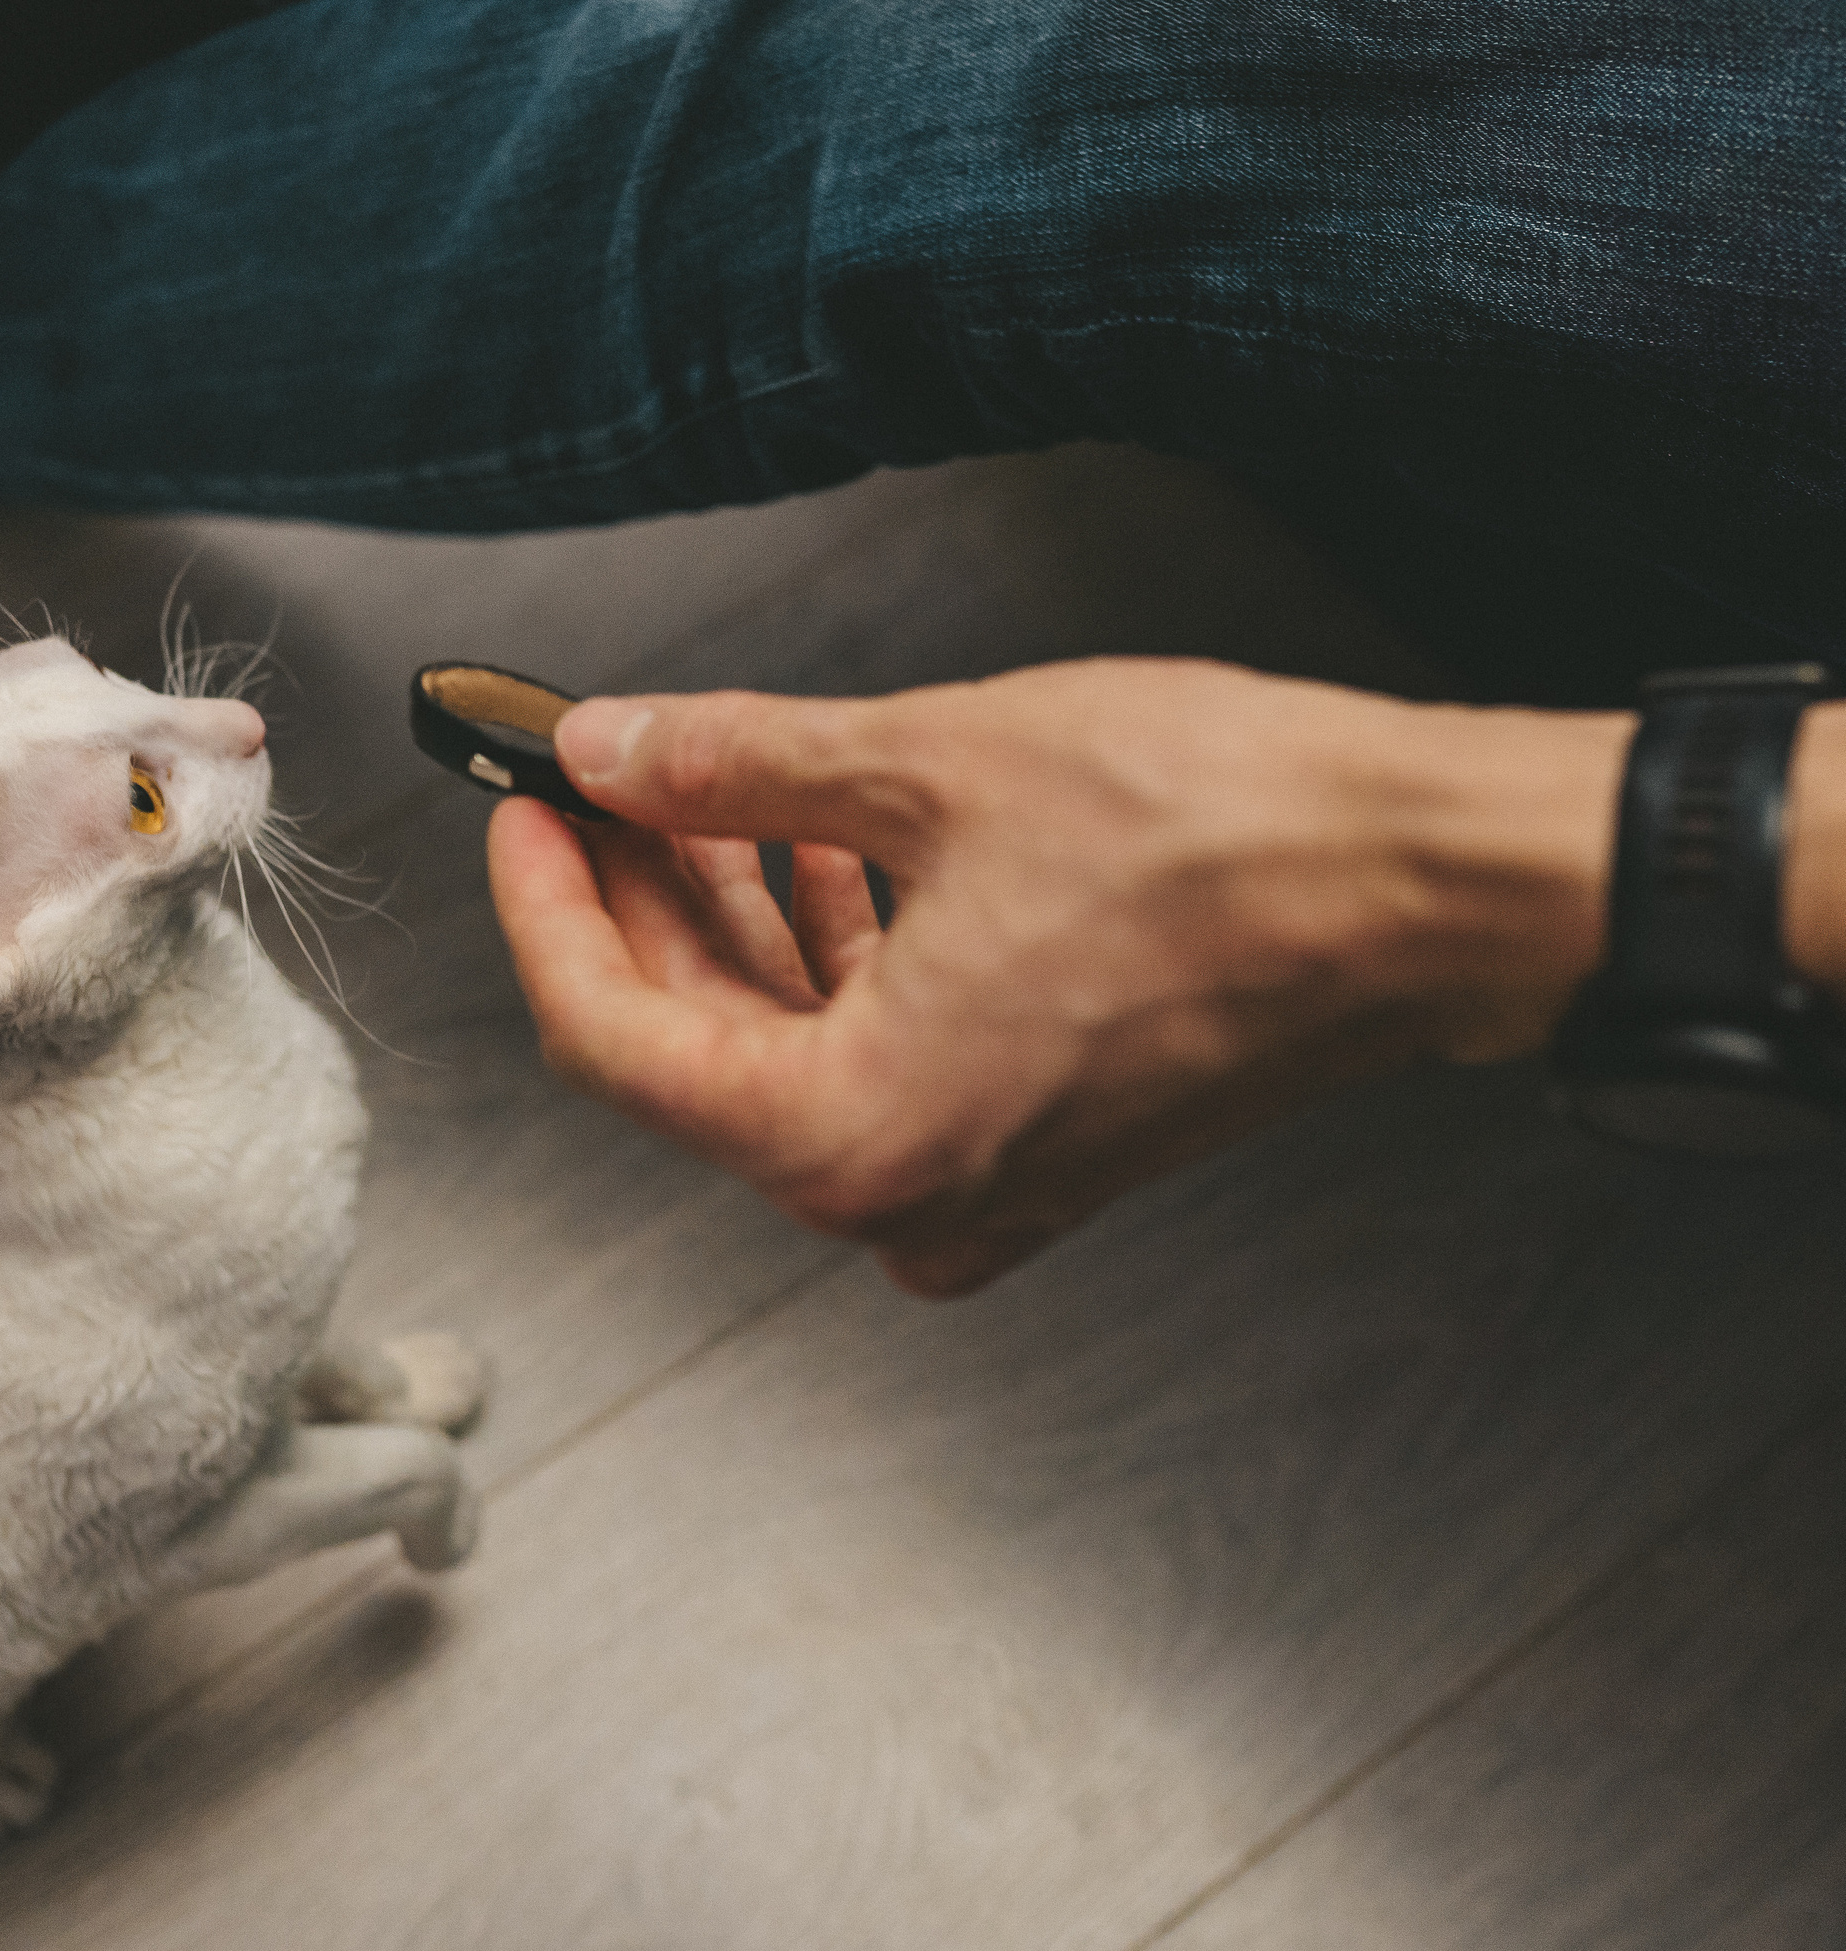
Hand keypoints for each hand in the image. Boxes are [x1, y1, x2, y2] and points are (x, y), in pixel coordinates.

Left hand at [486, 658, 1637, 1295]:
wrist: (1429, 891)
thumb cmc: (1222, 838)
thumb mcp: (929, 765)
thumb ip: (731, 769)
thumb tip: (612, 753)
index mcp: (850, 1138)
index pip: (610, 1038)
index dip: (545, 908)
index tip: (522, 807)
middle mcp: (900, 1197)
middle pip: (690, 1051)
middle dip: (636, 900)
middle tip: (595, 777)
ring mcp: (971, 1188)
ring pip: (782, 1053)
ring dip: (732, 919)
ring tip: (702, 789)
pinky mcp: (1034, 1149)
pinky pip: (874, 1063)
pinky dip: (831, 960)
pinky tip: (815, 848)